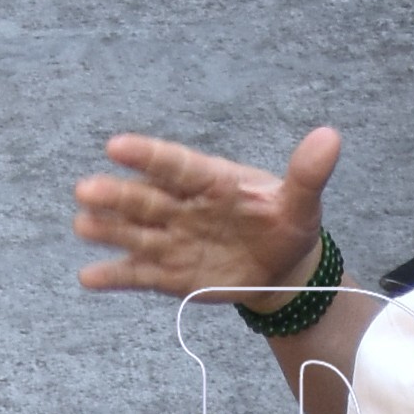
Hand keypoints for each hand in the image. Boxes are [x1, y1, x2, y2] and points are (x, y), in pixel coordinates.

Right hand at [74, 119, 340, 306]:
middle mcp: (184, 206)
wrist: (281, 268)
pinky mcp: (171, 274)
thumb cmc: (285, 223)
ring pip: (136, 233)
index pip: (176, 165)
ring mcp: (174, 240)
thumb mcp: (300, 201)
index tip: (116, 145)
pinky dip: (115, 276)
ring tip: (82, 225)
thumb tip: (331, 136)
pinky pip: (139, 274)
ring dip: (109, 229)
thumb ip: (307, 173)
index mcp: (211, 181)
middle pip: (147, 199)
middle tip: (85, 190)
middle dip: (117, 195)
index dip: (147, 155)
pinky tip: (88, 277)